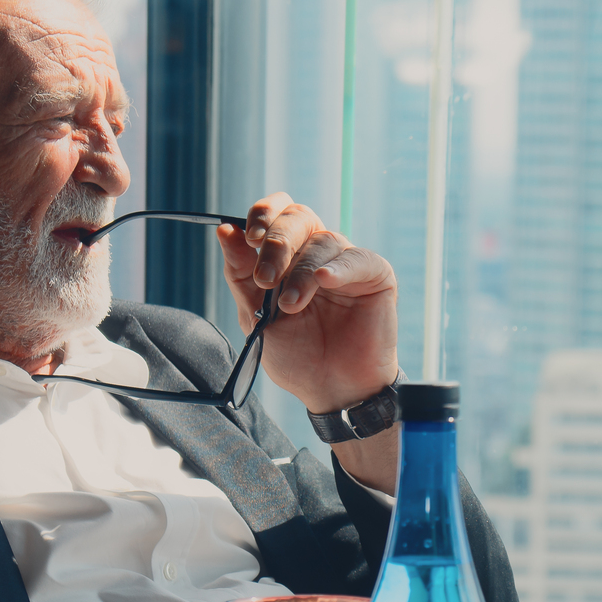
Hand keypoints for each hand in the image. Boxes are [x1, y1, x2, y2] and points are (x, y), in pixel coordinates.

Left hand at [216, 193, 398, 414]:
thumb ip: (240, 273)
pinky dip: (339, 268)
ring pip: (323, 241)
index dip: (263, 214)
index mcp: (289, 255)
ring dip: (301, 273)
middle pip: (298, 217)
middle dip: (277, 244)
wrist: (331, 389)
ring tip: (291, 306)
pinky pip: (358, 259)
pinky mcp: (376, 276)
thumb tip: (225, 229)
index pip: (277, 212)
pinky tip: (325, 281)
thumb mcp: (255, 314)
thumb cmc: (297, 355)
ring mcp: (346, 263)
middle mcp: (318, 253)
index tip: (249, 238)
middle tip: (265, 279)